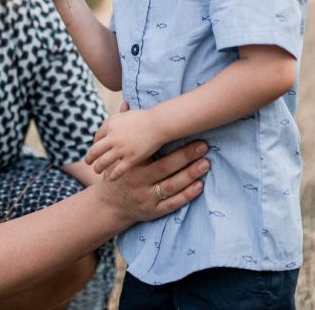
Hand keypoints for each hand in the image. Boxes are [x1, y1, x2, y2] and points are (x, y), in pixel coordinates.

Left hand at [86, 109, 164, 179]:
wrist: (159, 123)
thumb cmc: (144, 118)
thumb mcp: (126, 114)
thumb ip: (115, 118)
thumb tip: (106, 122)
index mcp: (110, 125)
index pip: (97, 137)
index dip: (95, 144)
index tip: (96, 150)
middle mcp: (112, 137)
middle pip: (94, 151)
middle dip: (89, 158)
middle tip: (87, 162)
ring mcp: (121, 149)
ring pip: (103, 162)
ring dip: (98, 168)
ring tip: (97, 171)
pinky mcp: (131, 159)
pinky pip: (117, 171)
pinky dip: (112, 176)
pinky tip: (110, 179)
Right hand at [94, 140, 208, 222]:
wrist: (109, 205)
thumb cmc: (117, 173)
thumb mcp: (116, 153)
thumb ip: (123, 130)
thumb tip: (127, 102)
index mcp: (131, 165)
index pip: (152, 151)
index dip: (170, 142)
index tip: (187, 131)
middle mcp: (139, 181)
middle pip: (164, 168)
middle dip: (185, 157)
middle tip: (204, 146)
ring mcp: (146, 197)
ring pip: (171, 186)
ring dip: (189, 175)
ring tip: (206, 164)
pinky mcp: (153, 211)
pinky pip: (172, 204)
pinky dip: (186, 196)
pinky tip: (199, 186)